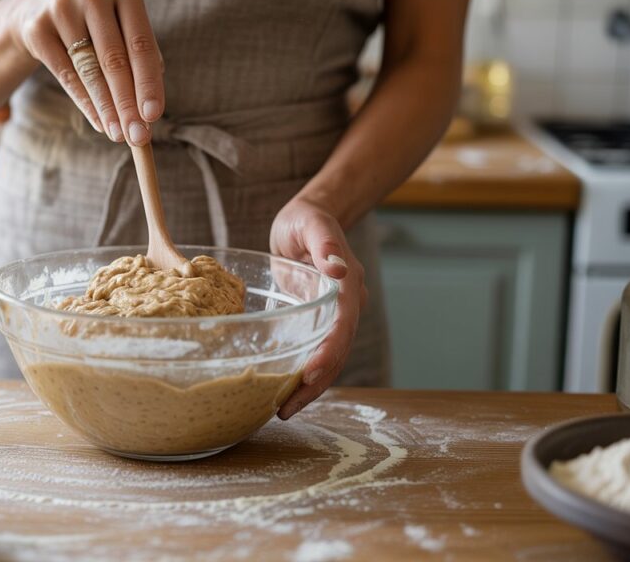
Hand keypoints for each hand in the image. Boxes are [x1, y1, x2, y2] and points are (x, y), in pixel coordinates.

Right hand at [11, 0, 164, 144]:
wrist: (42, 10)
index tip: (154, 116)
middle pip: (114, 59)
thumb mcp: (124, 34)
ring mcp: (61, 7)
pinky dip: (84, 103)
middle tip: (138, 136)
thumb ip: (142, 64)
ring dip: (106, 108)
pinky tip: (99, 123)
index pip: (140, 44)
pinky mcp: (37, 27)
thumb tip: (150, 111)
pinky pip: (66, 74)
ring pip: (89, 69)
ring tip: (119, 135)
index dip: (148, 82)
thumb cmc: (98, 29)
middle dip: (128, 103)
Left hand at [269, 196, 366, 419]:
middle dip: (315, 384)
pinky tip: (282, 391)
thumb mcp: (312, 222)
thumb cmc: (307, 219)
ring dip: (308, 388)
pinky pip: (315, 352)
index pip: (342, 328)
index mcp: (347, 288)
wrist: (310, 220)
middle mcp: (346, 307)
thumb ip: (325, 242)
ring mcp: (335, 317)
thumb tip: (337, 268)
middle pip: (337, 354)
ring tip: (282, 410)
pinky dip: (302, 375)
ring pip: (328, 360)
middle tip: (287, 408)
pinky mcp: (319, 321)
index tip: (309, 376)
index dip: (328, 354)